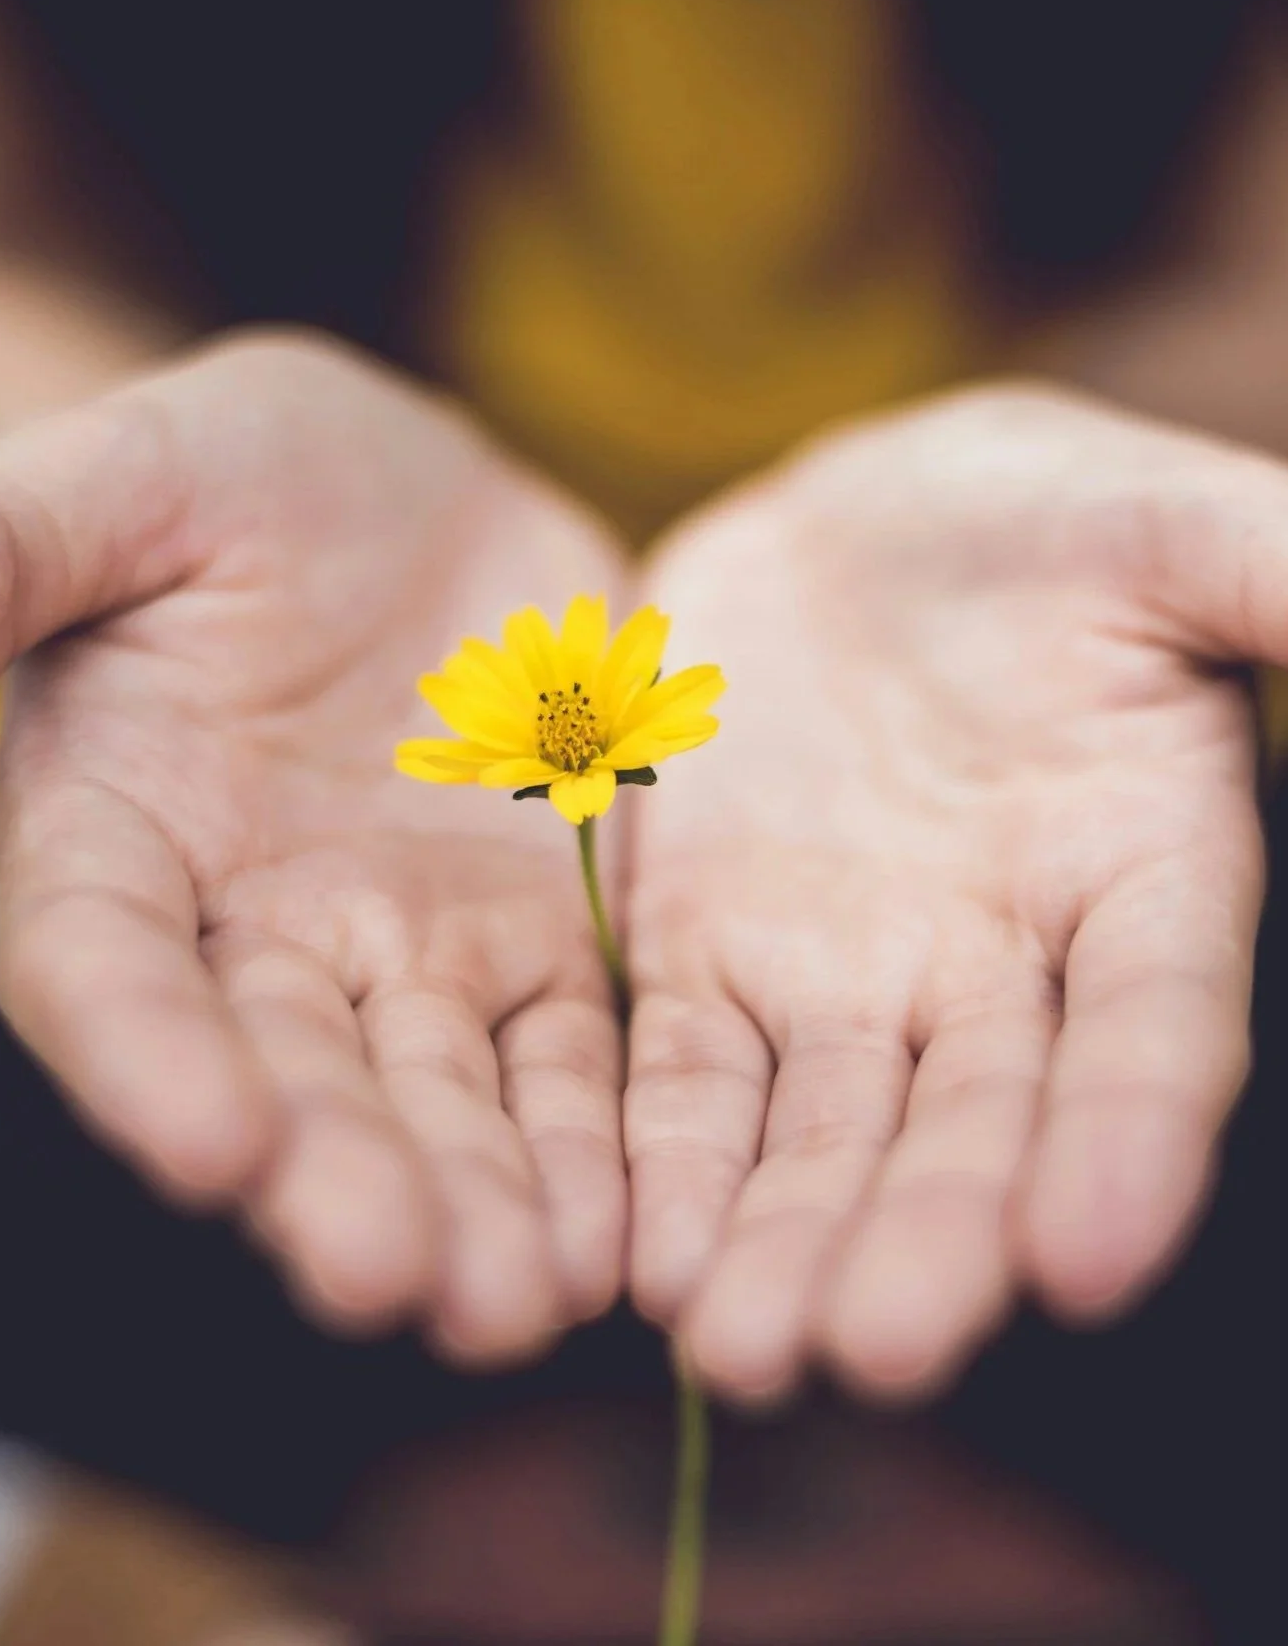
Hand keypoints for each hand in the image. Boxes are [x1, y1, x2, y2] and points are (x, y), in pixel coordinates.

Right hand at [0, 332, 626, 1361]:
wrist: (419, 497)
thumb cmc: (240, 473)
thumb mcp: (124, 481)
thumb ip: (1, 555)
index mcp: (122, 837)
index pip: (105, 971)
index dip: (146, 1059)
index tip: (208, 1143)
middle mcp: (256, 932)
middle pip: (287, 1075)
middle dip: (335, 1178)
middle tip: (390, 1279)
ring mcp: (406, 950)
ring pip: (436, 1097)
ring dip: (475, 1202)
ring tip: (517, 1304)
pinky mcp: (536, 943)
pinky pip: (564, 1057)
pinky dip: (588, 1142)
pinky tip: (616, 1235)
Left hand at [625, 385, 1280, 1402]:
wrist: (850, 533)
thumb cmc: (1031, 516)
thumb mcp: (1154, 520)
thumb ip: (1270, 576)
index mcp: (1140, 875)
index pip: (1154, 1031)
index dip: (1129, 1142)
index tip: (1088, 1260)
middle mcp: (1001, 967)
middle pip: (972, 1126)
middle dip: (926, 1238)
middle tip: (873, 1353)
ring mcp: (847, 975)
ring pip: (823, 1134)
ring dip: (783, 1240)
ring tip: (737, 1351)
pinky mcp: (712, 957)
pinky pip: (689, 1075)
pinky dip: (668, 1161)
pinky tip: (644, 1259)